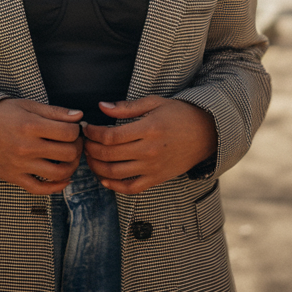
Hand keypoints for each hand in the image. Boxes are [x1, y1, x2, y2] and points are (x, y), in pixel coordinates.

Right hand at [0, 99, 83, 193]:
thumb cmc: (0, 114)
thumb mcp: (26, 106)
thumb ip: (54, 112)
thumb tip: (78, 116)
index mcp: (31, 126)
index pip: (69, 133)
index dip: (77, 130)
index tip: (74, 128)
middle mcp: (27, 147)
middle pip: (68, 153)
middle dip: (77, 147)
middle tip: (75, 142)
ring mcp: (21, 165)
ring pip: (59, 173)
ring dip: (71, 167)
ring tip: (70, 158)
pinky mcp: (15, 177)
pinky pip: (40, 189)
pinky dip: (56, 187)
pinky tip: (64, 179)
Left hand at [83, 96, 216, 194]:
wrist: (207, 133)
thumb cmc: (180, 114)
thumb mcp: (155, 103)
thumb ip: (127, 107)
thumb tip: (101, 106)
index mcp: (148, 129)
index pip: (110, 136)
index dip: (93, 133)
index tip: (87, 127)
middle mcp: (149, 151)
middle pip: (108, 155)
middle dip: (90, 148)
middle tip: (84, 141)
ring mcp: (153, 168)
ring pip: (115, 173)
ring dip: (96, 167)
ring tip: (90, 157)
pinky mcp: (157, 179)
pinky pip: (131, 188)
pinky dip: (113, 186)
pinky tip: (104, 177)